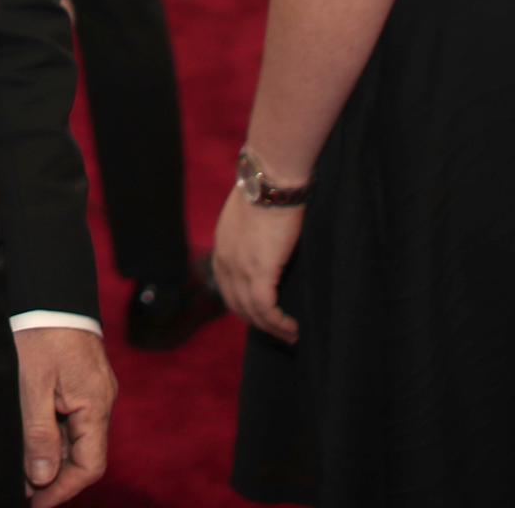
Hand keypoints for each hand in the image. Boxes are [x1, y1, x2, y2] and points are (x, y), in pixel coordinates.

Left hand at [14, 325, 114, 504]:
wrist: (49, 290)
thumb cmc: (40, 332)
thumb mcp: (32, 385)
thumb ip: (39, 434)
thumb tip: (43, 478)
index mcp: (95, 405)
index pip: (88, 465)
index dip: (62, 489)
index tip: (34, 502)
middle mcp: (101, 401)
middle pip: (84, 454)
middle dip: (55, 476)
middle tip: (22, 488)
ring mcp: (94, 390)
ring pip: (77, 437)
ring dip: (52, 455)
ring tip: (21, 467)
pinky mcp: (84, 380)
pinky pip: (73, 418)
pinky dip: (54, 433)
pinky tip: (31, 437)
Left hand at [213, 190, 302, 343]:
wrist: (271, 179)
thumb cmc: (268, 190)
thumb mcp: (250, 215)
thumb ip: (251, 234)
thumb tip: (266, 241)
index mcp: (222, 248)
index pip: (228, 288)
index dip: (245, 306)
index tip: (263, 316)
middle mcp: (224, 262)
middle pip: (237, 305)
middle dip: (258, 322)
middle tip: (279, 332)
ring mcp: (239, 268)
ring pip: (252, 312)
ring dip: (272, 328)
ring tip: (290, 336)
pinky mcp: (259, 271)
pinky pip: (266, 308)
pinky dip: (278, 323)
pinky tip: (292, 328)